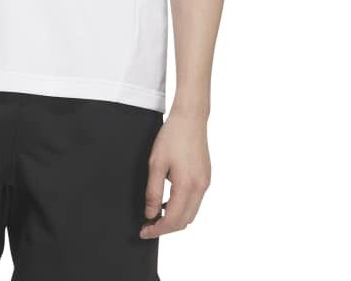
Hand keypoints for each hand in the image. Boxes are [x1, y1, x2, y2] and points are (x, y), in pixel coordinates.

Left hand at [139, 108, 210, 238]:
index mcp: (187, 185)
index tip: (144, 231)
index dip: (157, 230)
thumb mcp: (155, 163)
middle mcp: (200, 188)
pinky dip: (182, 208)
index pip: (173, 220)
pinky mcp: (206, 178)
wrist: (190, 118)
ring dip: (175, 219)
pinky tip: (169, 202)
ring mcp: (205, 183)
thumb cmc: (172, 136)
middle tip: (148, 226)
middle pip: (184, 222)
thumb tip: (150, 214)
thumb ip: (153, 192)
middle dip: (166, 228)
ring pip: (191, 213)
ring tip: (156, 215)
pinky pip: (195, 202)